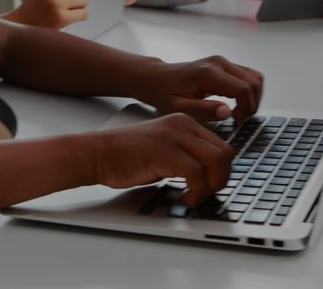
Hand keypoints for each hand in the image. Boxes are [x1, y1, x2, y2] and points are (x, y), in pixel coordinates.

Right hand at [88, 113, 234, 205]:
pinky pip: (196, 173)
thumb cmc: (125, 156)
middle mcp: (182, 125)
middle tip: (207, 195)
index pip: (221, 146)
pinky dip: (196, 191)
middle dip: (221, 179)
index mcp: (184, 123)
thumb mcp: (164, 149)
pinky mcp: (164, 151)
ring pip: (215, 161)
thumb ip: (186, 155)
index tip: (212, 187)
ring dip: (211, 186)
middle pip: (224, 153)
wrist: (97, 153)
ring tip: (196, 198)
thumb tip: (209, 176)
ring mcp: (174, 136)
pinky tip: (185, 199)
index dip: (222, 171)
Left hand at [137, 56, 262, 123]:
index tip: (236, 120)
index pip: (243, 89)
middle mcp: (219, 63)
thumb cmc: (165, 95)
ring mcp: (223, 61)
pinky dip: (250, 91)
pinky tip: (237, 104)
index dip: (246, 108)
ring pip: (255, 78)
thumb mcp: (178, 109)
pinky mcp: (225, 64)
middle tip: (238, 119)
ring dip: (253, 97)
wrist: (158, 79)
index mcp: (208, 73)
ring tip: (238, 112)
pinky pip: (249, 76)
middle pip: (253, 82)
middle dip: (252, 104)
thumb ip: (202, 110)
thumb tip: (227, 112)